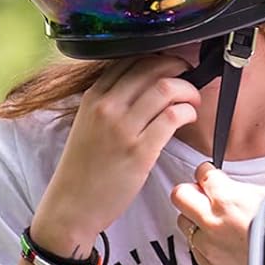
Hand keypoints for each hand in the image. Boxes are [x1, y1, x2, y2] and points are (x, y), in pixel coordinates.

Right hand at [31, 55, 199, 254]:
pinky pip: (172, 116)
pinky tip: (189, 117)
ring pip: (166, 88)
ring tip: (192, 100)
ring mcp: (123, 127)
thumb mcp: (87, 124)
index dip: (157, 58)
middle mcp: (106, 106)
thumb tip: (143, 87)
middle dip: (177, 67)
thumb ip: (110, 103)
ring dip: (187, 90)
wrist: (72, 206)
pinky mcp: (139, 150)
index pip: (130, 60)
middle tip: (188, 76)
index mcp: (93, 97)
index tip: (171, 65)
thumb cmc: (83, 169)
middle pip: (151, 67)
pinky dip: (188, 111)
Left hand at [171, 162, 264, 264]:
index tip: (211, 176)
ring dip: (195, 219)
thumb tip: (240, 185)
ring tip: (215, 222)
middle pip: (180, 195)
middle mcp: (213, 223)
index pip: (202, 174)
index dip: (207, 173)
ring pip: (184, 223)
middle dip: (191, 192)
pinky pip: (196, 250)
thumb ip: (247, 190)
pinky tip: (222, 243)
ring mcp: (209, 247)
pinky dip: (205, 244)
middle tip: (202, 194)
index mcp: (228, 199)